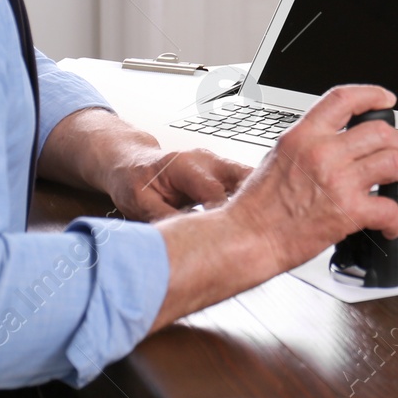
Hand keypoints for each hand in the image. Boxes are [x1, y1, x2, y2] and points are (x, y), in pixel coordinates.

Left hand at [104, 144, 250, 221]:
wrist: (133, 164)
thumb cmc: (133, 180)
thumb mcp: (140, 203)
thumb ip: (165, 217)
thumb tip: (185, 237)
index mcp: (184, 165)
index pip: (213, 191)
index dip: (223, 214)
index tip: (229, 235)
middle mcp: (205, 160)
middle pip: (242, 177)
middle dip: (254, 201)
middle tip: (259, 228)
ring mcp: (217, 164)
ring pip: (248, 179)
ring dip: (257, 201)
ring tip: (263, 226)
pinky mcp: (222, 172)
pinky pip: (243, 185)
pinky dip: (251, 201)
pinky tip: (255, 220)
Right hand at [224, 85, 397, 275]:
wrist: (249, 237)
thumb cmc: (257, 205)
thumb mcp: (278, 156)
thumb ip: (308, 144)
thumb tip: (335, 141)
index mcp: (304, 135)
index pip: (344, 99)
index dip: (372, 94)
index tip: (386, 100)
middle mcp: (323, 152)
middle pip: (380, 131)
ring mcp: (338, 181)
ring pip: (394, 162)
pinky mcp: (348, 212)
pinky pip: (389, 209)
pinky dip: (397, 219)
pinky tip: (391, 224)